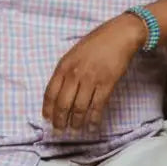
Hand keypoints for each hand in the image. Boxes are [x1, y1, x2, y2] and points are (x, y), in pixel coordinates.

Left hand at [42, 13, 145, 131]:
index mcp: (64, 65)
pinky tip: (92, 126)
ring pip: (79, 109)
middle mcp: (75, 74)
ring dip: (76, 122)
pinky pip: (97, 107)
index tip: (47, 118)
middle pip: (63, 104)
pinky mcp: (106, 84)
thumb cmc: (96, 42)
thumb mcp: (74, 53)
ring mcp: (91, 80)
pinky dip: (94, 119)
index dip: (48, 108)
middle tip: (59, 130)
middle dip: (59, 120)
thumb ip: (66, 70)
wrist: (119, 35)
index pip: (50, 92)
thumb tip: (60, 91)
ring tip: (75, 129)